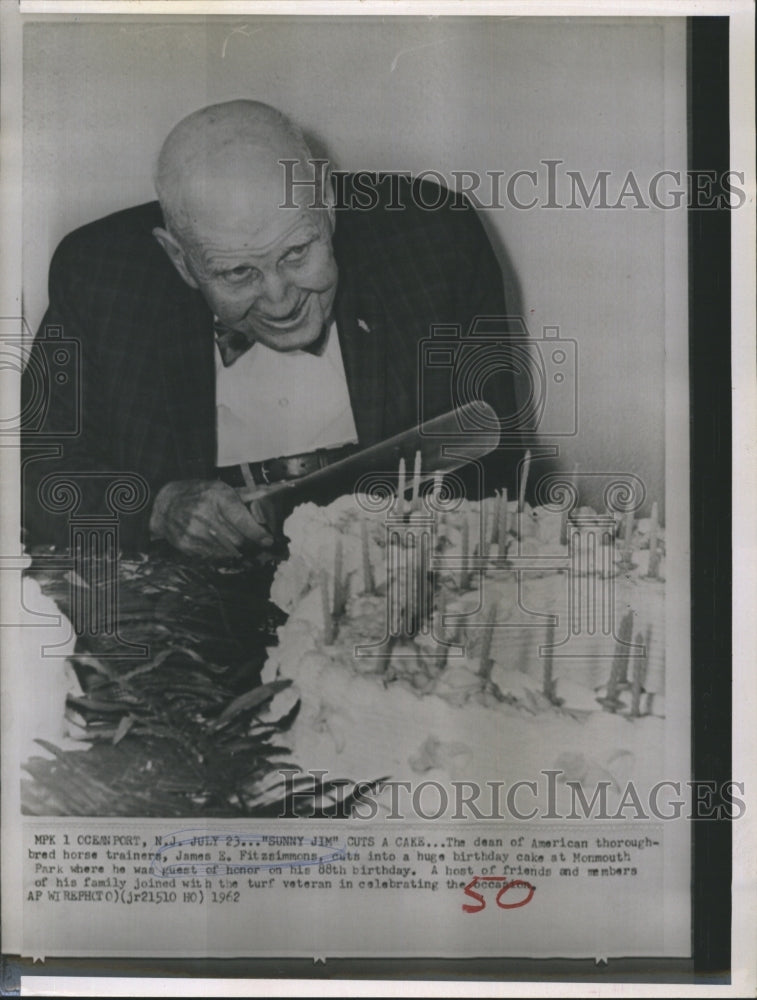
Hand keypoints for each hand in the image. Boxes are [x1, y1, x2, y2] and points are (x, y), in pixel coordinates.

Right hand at [149, 479, 274, 559]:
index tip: (268, 540)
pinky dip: (222, 553)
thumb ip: (244, 498)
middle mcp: (205, 514)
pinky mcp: (187, 544)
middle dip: (251, 544)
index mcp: (217, 497)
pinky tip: (222, 546)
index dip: (258, 533)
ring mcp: (194, 531)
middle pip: (238, 539)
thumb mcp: (219, 489)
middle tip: (257, 546)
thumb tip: (268, 501)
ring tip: (242, 547)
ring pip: (228, 550)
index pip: (243, 520)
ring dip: (239, 551)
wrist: (164, 504)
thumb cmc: (198, 495)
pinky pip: (214, 556)